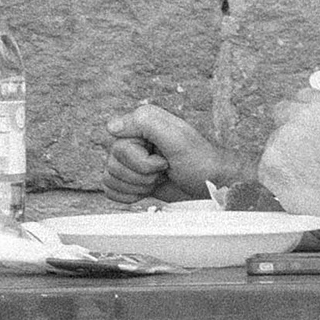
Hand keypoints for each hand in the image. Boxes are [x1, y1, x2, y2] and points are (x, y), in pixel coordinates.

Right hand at [98, 100, 226, 201]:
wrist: (209, 185)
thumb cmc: (200, 161)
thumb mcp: (177, 137)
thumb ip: (145, 123)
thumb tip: (111, 127)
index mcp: (140, 123)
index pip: (118, 148)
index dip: (142, 162)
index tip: (163, 160)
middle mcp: (131, 139)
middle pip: (113, 166)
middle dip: (143, 176)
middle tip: (164, 169)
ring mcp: (127, 159)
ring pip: (110, 179)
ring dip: (138, 186)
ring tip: (159, 177)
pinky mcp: (127, 178)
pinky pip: (110, 190)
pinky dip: (129, 195)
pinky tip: (148, 189)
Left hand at [256, 85, 319, 218]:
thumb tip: (319, 113)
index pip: (301, 96)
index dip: (302, 111)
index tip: (301, 121)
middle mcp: (299, 117)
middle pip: (281, 112)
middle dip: (287, 128)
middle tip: (298, 150)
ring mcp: (280, 139)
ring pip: (274, 142)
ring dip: (284, 155)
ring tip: (306, 174)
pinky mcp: (267, 162)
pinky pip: (266, 167)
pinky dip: (277, 176)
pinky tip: (297, 184)